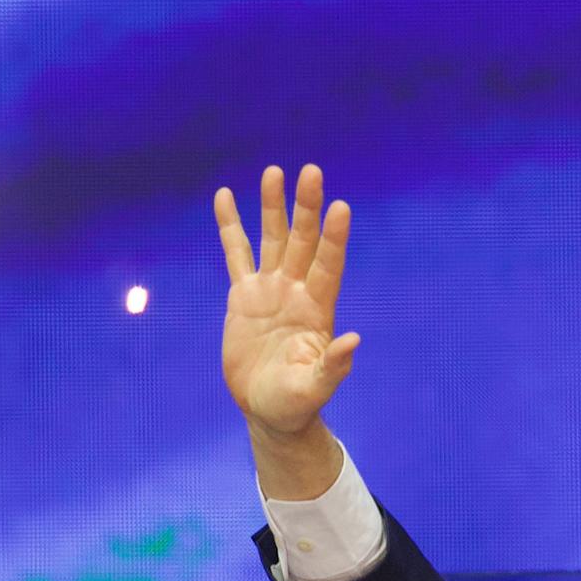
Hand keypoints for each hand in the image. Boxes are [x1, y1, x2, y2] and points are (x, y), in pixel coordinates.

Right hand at [212, 163, 359, 497]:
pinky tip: (226, 196)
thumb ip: (333, 366)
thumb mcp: (314, 389)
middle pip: (302, 241)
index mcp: (317, 310)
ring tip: (274, 172)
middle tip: (311, 171)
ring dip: (273, 206)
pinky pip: (236, 254)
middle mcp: (296, 291)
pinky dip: (230, 227)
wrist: (267, 408)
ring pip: (272, 239)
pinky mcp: (243, 296)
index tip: (340, 207)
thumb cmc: (295, 403)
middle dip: (305, 208)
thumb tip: (354, 341)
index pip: (328, 265)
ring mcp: (270, 290)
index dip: (333, 238)